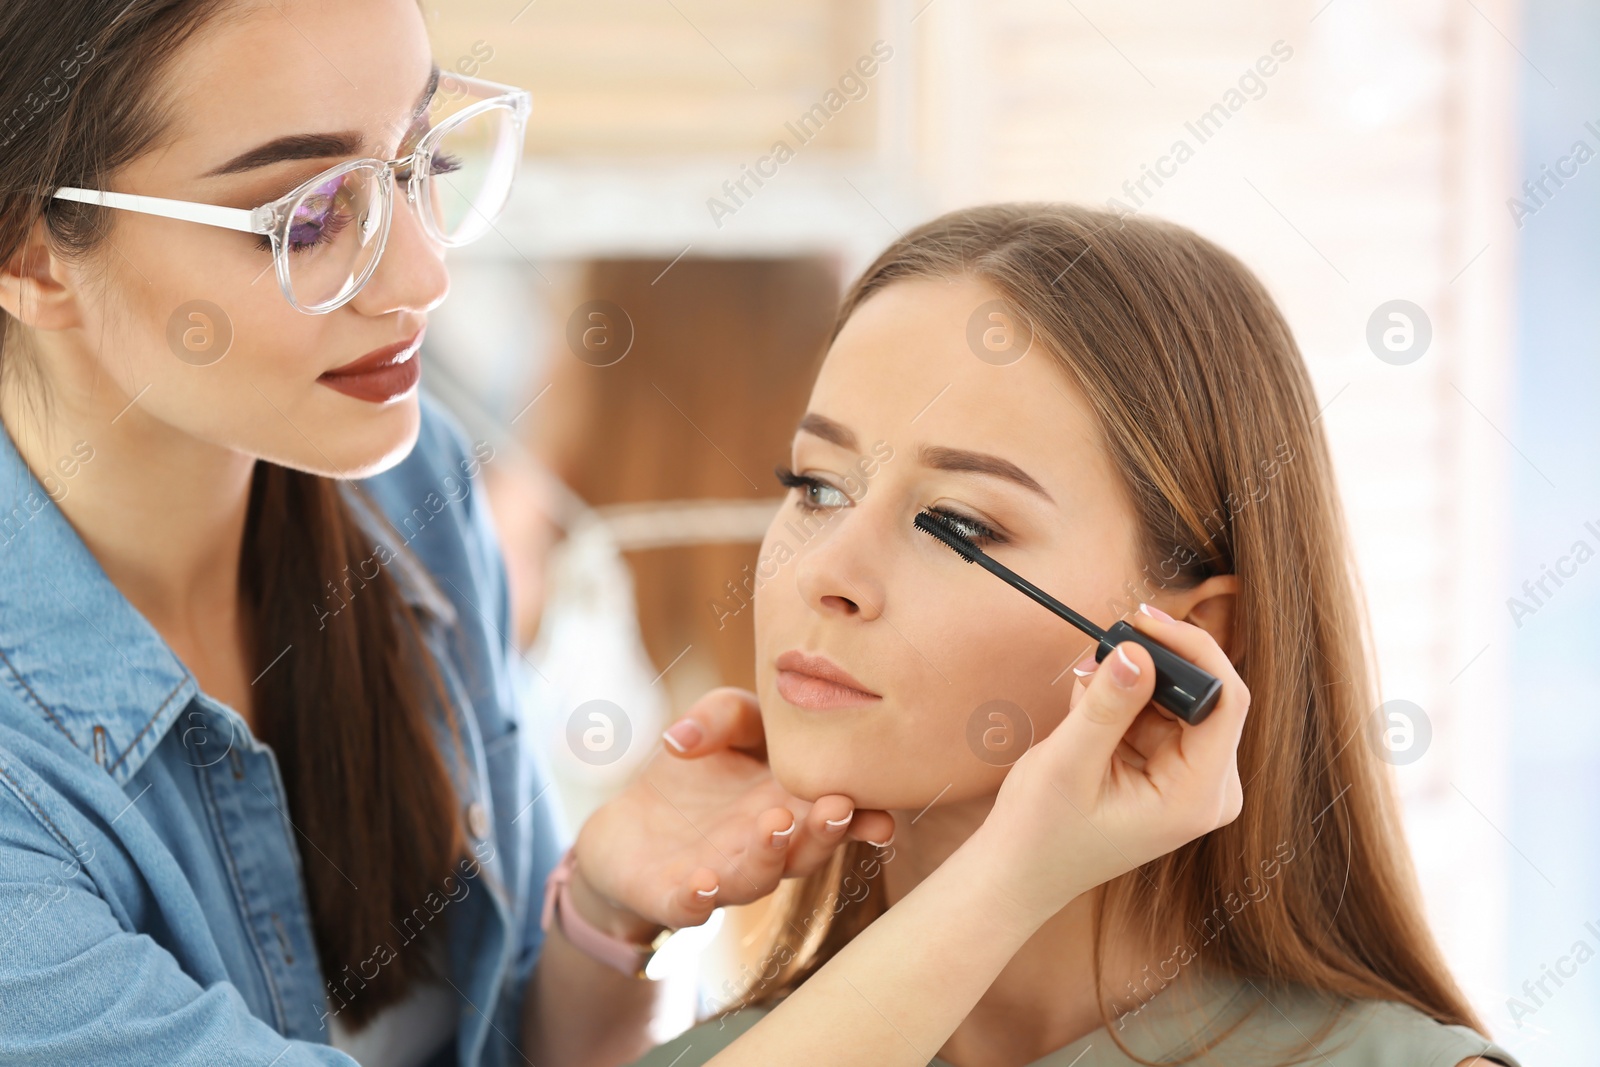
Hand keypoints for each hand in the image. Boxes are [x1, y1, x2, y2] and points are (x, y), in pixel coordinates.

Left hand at [571, 687, 895, 936]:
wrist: (633, 822)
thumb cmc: (698, 767)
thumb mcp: (723, 724)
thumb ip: (724, 716)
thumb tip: (686, 736)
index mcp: (791, 804)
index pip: (835, 815)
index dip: (863, 820)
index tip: (884, 818)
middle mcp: (767, 848)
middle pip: (805, 850)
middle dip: (824, 832)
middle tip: (835, 807)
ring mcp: (725, 874)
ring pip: (755, 878)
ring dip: (768, 856)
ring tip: (774, 825)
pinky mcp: (676, 895)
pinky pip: (690, 907)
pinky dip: (697, 899)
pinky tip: (702, 884)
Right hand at [973, 607, 1249, 924]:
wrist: (1021, 872)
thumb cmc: (1041, 832)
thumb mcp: (1068, 762)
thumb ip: (1107, 705)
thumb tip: (1137, 649)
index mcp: (1196, 797)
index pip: (1224, 701)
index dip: (1192, 649)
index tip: (1143, 621)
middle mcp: (1207, 790)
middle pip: (1204, 696)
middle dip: (1152, 666)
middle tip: (1099, 650)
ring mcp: (1190, 781)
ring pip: (1177, 700)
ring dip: (1131, 685)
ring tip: (1082, 700)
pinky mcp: (1169, 772)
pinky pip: (1157, 715)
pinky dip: (1123, 703)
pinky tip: (1088, 717)